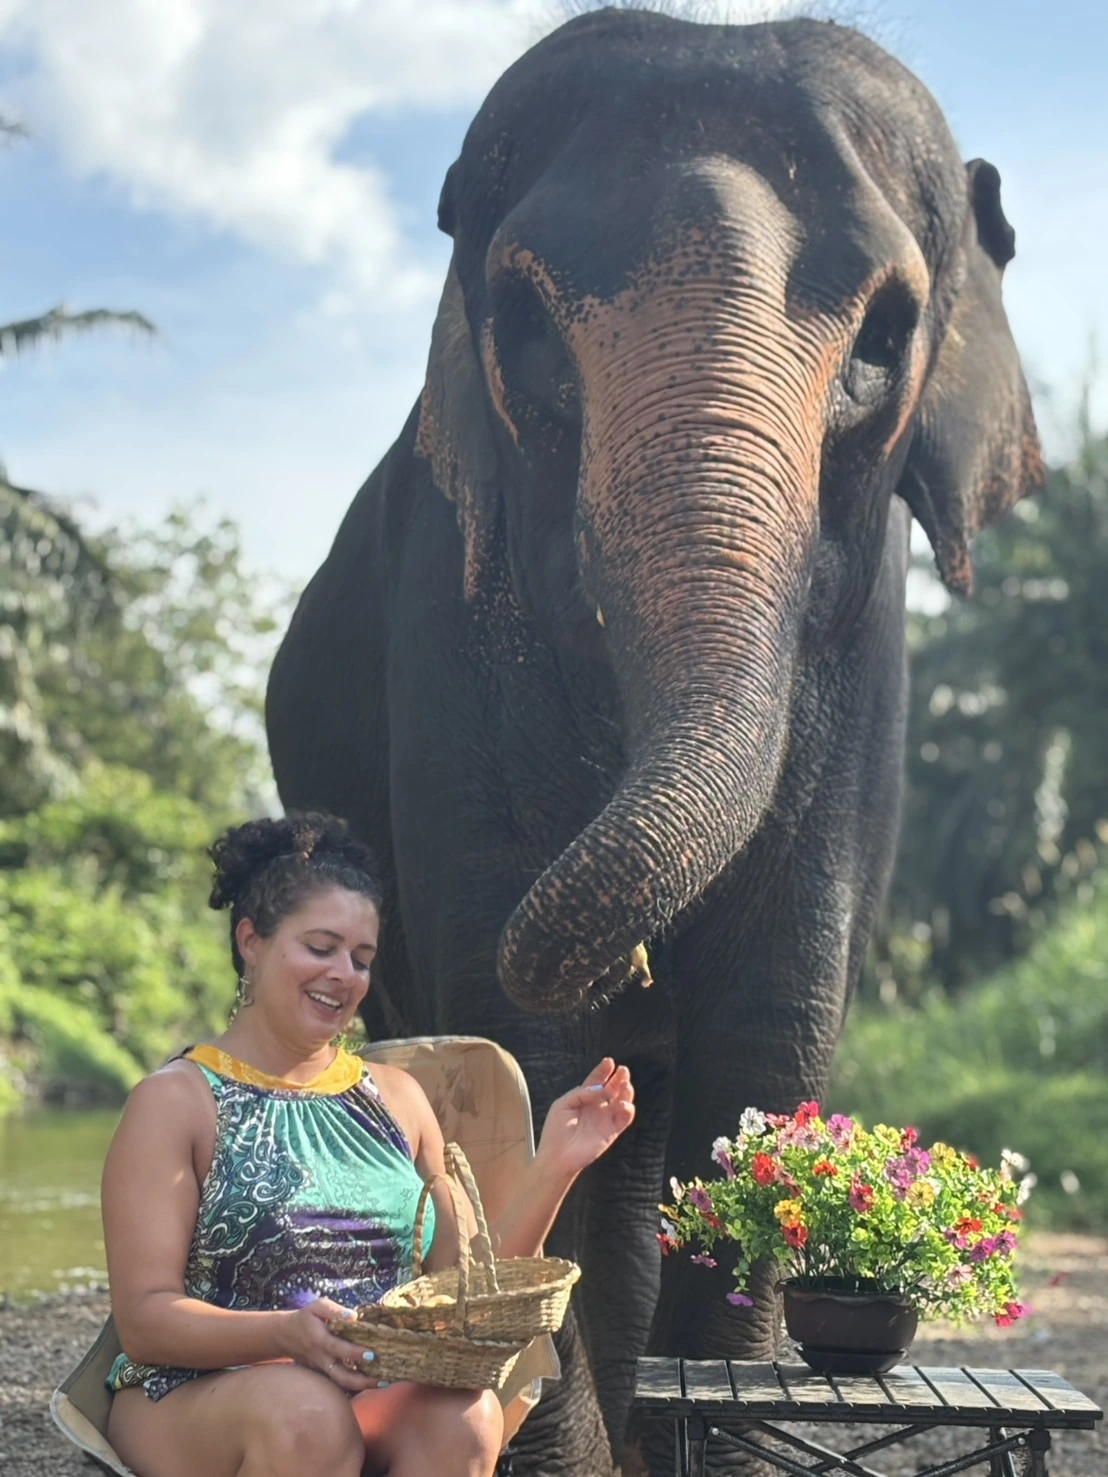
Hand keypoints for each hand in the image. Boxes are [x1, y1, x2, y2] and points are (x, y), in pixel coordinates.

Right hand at [277, 1298, 380, 1391]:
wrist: (285, 1336)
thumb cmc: (306, 1318)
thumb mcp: (318, 1307)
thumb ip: (335, 1311)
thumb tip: (354, 1317)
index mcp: (321, 1341)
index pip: (338, 1349)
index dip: (354, 1353)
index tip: (372, 1354)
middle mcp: (322, 1360)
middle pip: (342, 1377)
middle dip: (363, 1381)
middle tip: (384, 1378)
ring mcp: (323, 1371)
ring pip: (342, 1384)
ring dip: (363, 1386)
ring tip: (384, 1382)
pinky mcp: (324, 1376)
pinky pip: (339, 1384)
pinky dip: (355, 1386)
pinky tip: (373, 1383)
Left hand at [536, 1059, 634, 1180]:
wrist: (557, 1156)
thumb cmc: (556, 1130)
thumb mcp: (563, 1104)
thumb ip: (581, 1093)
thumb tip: (600, 1089)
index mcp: (584, 1097)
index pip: (597, 1080)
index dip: (603, 1070)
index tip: (609, 1061)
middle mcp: (597, 1106)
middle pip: (612, 1088)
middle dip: (619, 1078)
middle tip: (623, 1070)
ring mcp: (605, 1118)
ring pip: (622, 1101)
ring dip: (626, 1091)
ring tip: (625, 1085)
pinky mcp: (611, 1132)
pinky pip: (624, 1119)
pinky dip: (628, 1110)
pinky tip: (624, 1105)